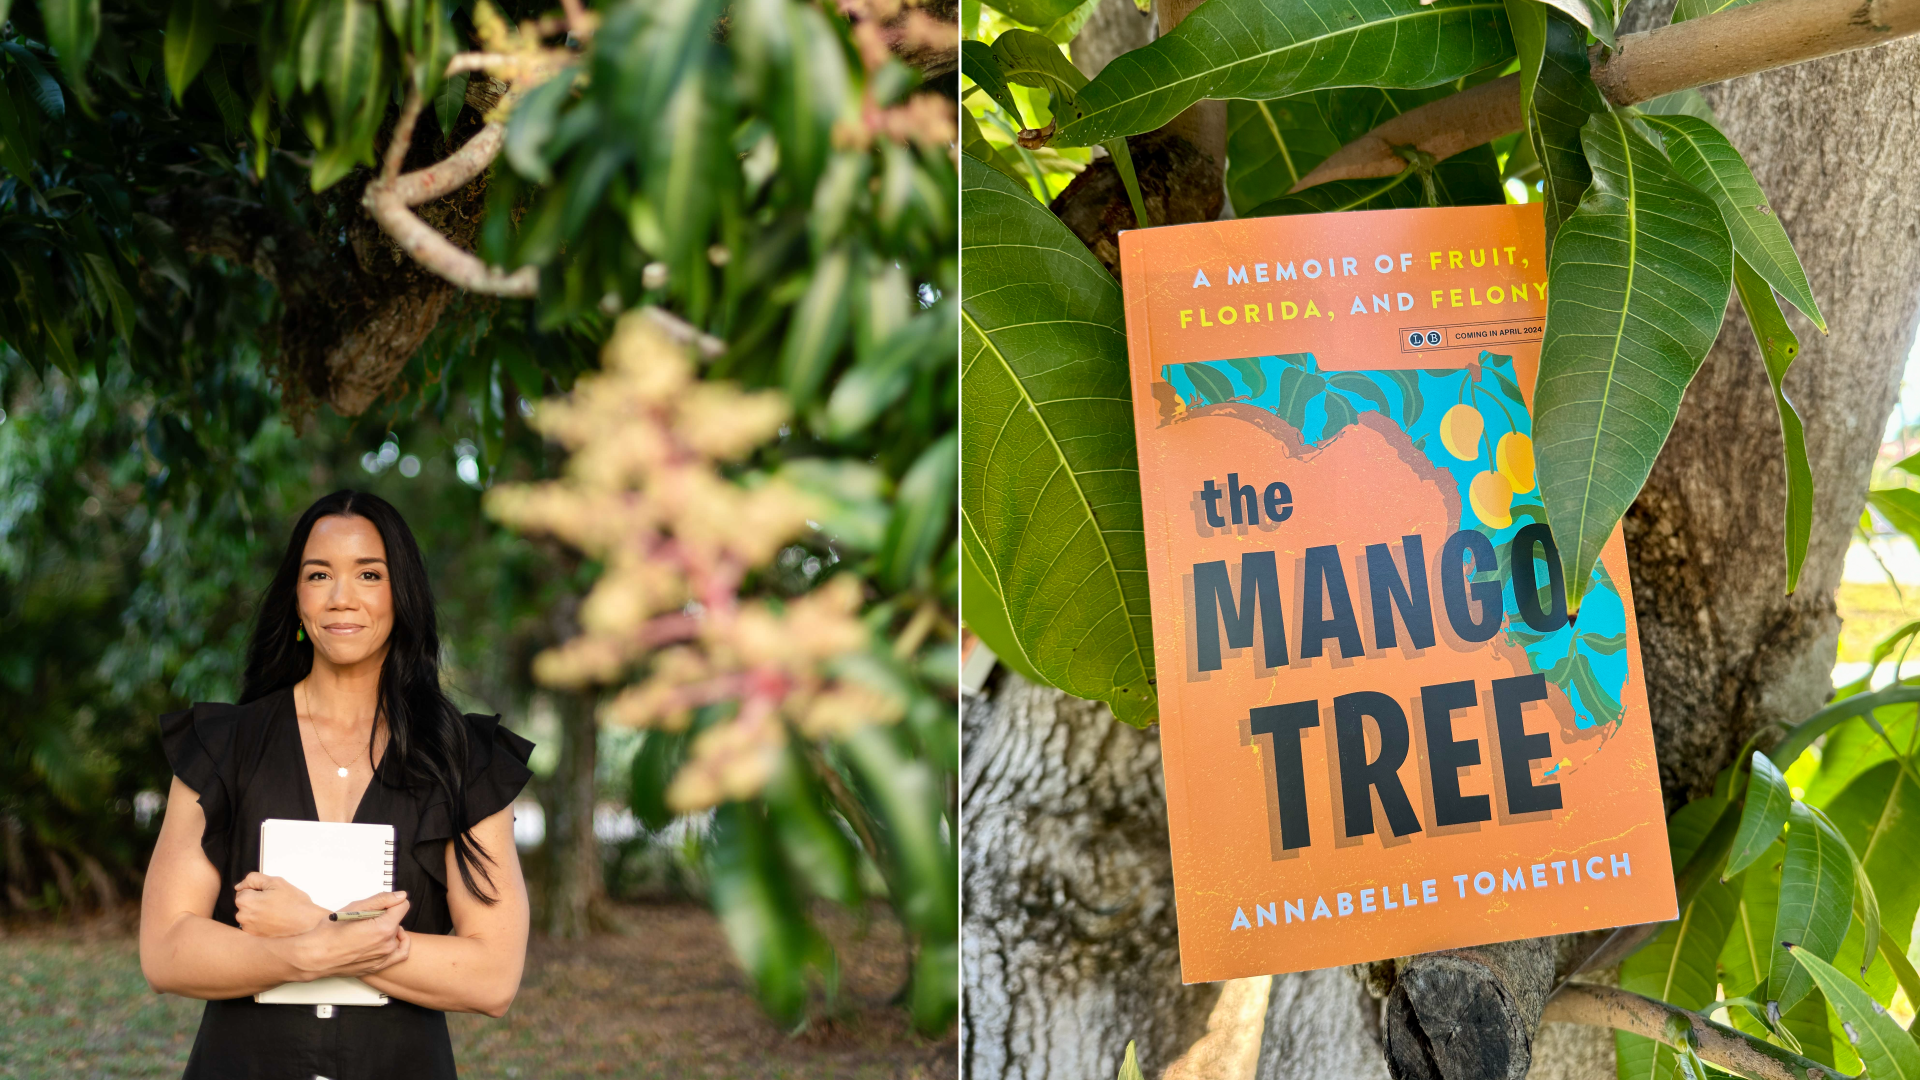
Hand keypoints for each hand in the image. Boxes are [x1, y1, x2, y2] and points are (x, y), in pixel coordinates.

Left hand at [234, 873, 328, 937]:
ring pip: (248, 914)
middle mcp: (243, 917)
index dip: (257, 890)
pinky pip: (252, 924)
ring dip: (257, 911)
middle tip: (274, 902)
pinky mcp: (255, 936)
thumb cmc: (294, 904)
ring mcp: (248, 928)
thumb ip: (253, 879)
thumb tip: (240, 885)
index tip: (270, 894)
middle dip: (255, 900)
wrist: (307, 924)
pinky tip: (274, 920)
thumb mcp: (276, 882)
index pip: (243, 890)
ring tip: (275, 912)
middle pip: (244, 903)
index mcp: (246, 901)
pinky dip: (260, 921)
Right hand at [284, 891, 411, 980]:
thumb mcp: (354, 908)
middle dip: (386, 916)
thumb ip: (381, 900)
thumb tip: (400, 896)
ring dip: (388, 930)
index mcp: (384, 928)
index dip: (391, 902)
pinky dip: (397, 945)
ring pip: (396, 936)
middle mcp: (387, 944)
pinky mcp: (377, 966)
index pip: (403, 906)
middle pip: (398, 921)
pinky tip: (389, 939)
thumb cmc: (328, 934)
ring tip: (371, 928)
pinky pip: (398, 955)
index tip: (381, 904)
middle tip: (367, 917)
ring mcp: (383, 958)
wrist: (314, 957)